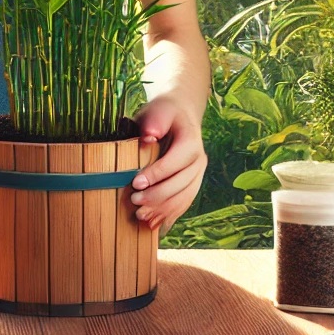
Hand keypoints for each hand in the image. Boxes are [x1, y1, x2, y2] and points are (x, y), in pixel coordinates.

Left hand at [128, 97, 207, 231]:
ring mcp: (198, 174)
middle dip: (157, 195)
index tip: (136, 183)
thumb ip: (154, 122)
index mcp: (191, 141)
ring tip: (141, 215)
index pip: (175, 162)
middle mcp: (199, 160)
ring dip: (162, 209)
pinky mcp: (192, 184)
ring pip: (183, 197)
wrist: (181, 116)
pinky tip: (154, 224)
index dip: (156, 175)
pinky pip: (184, 203)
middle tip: (135, 201)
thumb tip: (148, 136)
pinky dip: (169, 215)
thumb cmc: (165, 113)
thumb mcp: (158, 110)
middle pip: (180, 184)